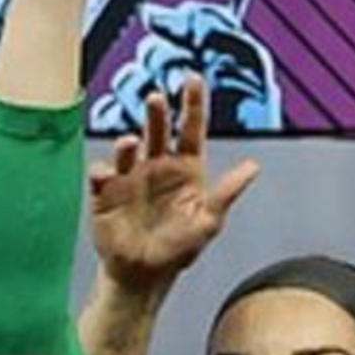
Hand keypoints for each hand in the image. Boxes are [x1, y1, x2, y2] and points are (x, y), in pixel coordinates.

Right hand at [87, 79, 260, 297]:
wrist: (144, 275)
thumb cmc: (179, 249)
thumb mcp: (209, 221)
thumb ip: (227, 193)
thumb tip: (253, 167)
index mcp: (185, 167)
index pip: (190, 128)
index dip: (193, 102)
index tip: (192, 78)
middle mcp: (157, 165)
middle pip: (157, 129)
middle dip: (156, 112)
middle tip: (156, 98)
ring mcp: (130, 176)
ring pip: (128, 148)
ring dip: (128, 142)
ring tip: (131, 142)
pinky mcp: (106, 192)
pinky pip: (101, 175)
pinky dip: (102, 171)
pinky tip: (107, 174)